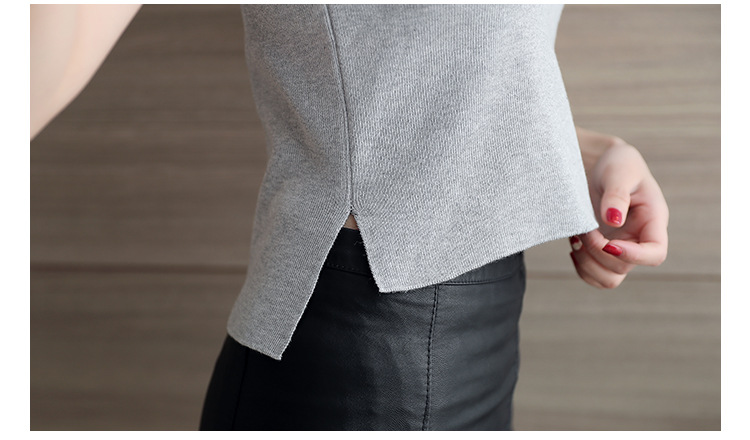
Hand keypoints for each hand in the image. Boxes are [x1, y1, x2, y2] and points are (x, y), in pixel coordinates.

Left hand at [569, 139, 668, 288]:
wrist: (599, 164)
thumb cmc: (616, 164)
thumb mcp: (619, 172)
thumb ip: (616, 195)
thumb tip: (613, 221)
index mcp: (652, 221)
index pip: (655, 254)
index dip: (633, 256)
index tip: (608, 242)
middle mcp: (638, 239)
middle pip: (623, 268)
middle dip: (598, 251)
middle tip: (584, 228)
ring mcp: (620, 248)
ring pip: (608, 278)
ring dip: (587, 264)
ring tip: (577, 237)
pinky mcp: (602, 251)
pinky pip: (594, 275)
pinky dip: (580, 266)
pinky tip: (574, 243)